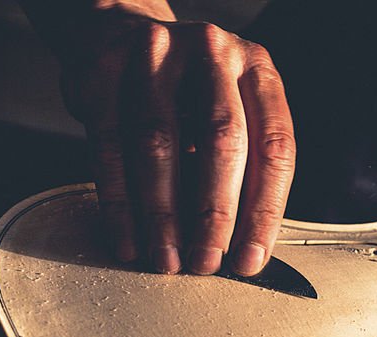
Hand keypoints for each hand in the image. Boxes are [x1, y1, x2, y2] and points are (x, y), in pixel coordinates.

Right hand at [59, 6, 294, 274]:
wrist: (119, 33)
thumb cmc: (188, 94)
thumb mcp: (231, 112)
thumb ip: (243, 168)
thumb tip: (242, 251)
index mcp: (257, 70)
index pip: (273, 147)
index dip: (265, 211)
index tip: (250, 259)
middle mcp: (213, 54)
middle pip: (222, 142)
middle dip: (215, 213)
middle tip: (206, 263)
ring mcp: (156, 55)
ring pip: (160, 145)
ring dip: (163, 214)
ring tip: (167, 260)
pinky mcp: (102, 70)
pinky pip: (109, 146)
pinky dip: (119, 203)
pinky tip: (128, 241)